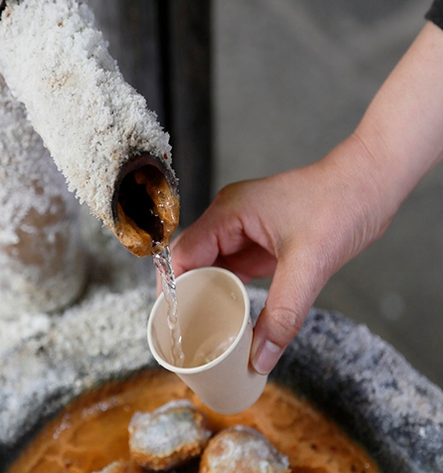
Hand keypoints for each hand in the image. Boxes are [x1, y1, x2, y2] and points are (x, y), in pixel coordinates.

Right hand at [170, 138, 393, 374]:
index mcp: (228, 213)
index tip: (172, 324)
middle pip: (192, 262)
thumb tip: (261, 357)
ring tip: (204, 330)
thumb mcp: (309, 264)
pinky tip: (230, 313)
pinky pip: (233, 267)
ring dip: (209, 295)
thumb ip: (282, 313)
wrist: (368, 184)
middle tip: (188, 335)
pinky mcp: (259, 239)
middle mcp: (229, 219)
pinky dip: (229, 290)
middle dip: (188, 297)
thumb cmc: (339, 204)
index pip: (183, 254)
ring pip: (212, 266)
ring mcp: (243, 229)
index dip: (173, 290)